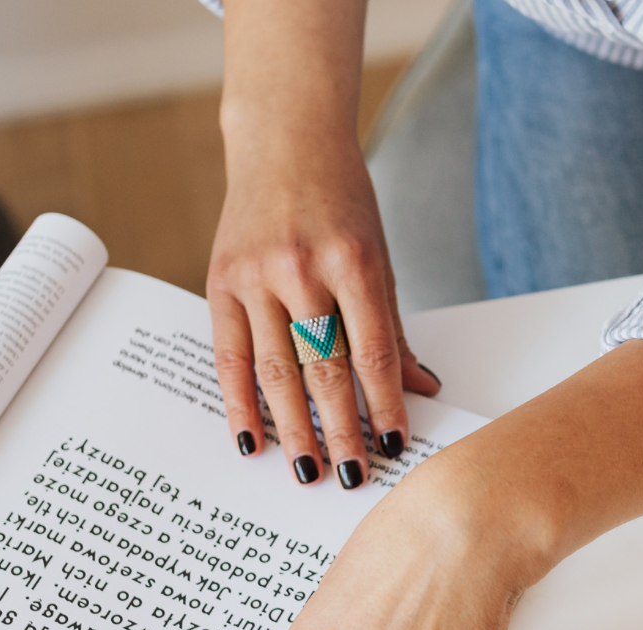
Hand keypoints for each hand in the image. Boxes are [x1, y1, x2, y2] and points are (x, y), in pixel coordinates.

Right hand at [210, 0, 439, 491]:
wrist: (283, 139)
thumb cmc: (340, 200)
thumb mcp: (378, 254)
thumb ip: (393, 326)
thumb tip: (422, 388)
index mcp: (354, 260)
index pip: (374, 352)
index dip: (386, 405)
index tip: (396, 446)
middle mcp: (302, 269)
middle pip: (326, 369)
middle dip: (343, 430)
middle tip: (353, 478)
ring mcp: (256, 276)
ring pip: (277, 371)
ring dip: (294, 429)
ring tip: (309, 471)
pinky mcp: (221, 282)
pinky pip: (231, 357)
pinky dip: (240, 404)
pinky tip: (253, 440)